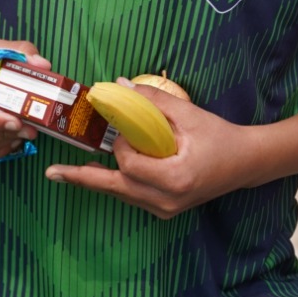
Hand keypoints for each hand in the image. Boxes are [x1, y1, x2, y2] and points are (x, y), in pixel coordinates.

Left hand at [45, 81, 258, 218]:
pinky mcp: (164, 209)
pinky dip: (114, 183)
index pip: (129, 164)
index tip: (124, 127)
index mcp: (174, 179)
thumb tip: (115, 86)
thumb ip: (149, 101)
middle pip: (116, 188)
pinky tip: (94, 174)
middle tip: (52, 172)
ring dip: (95, 180)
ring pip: (121, 194)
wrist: (245, 163)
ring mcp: (166, 210)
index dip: (120, 145)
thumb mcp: (187, 114)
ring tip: (64, 172)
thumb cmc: (219, 136)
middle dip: (82, 178)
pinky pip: (131, 196)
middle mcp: (167, 201)